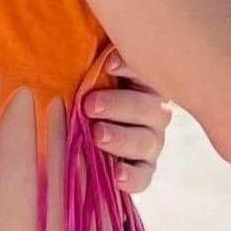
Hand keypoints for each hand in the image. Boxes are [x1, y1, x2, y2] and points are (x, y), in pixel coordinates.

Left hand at [82, 50, 172, 193]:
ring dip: (122, 138)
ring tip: (98, 135)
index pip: (147, 71)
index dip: (131, 67)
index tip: (107, 65)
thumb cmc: (81, 84)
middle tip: (90, 105)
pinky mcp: (142, 168)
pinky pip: (144, 176)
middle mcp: (153, 110)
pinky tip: (117, 173)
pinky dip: (132, 177)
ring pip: (147, 141)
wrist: (77, 117)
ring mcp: (150, 140)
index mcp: (144, 79)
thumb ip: (96, 60)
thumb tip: (100, 54)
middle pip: (151, 109)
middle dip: (120, 106)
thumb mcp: (88, 69)